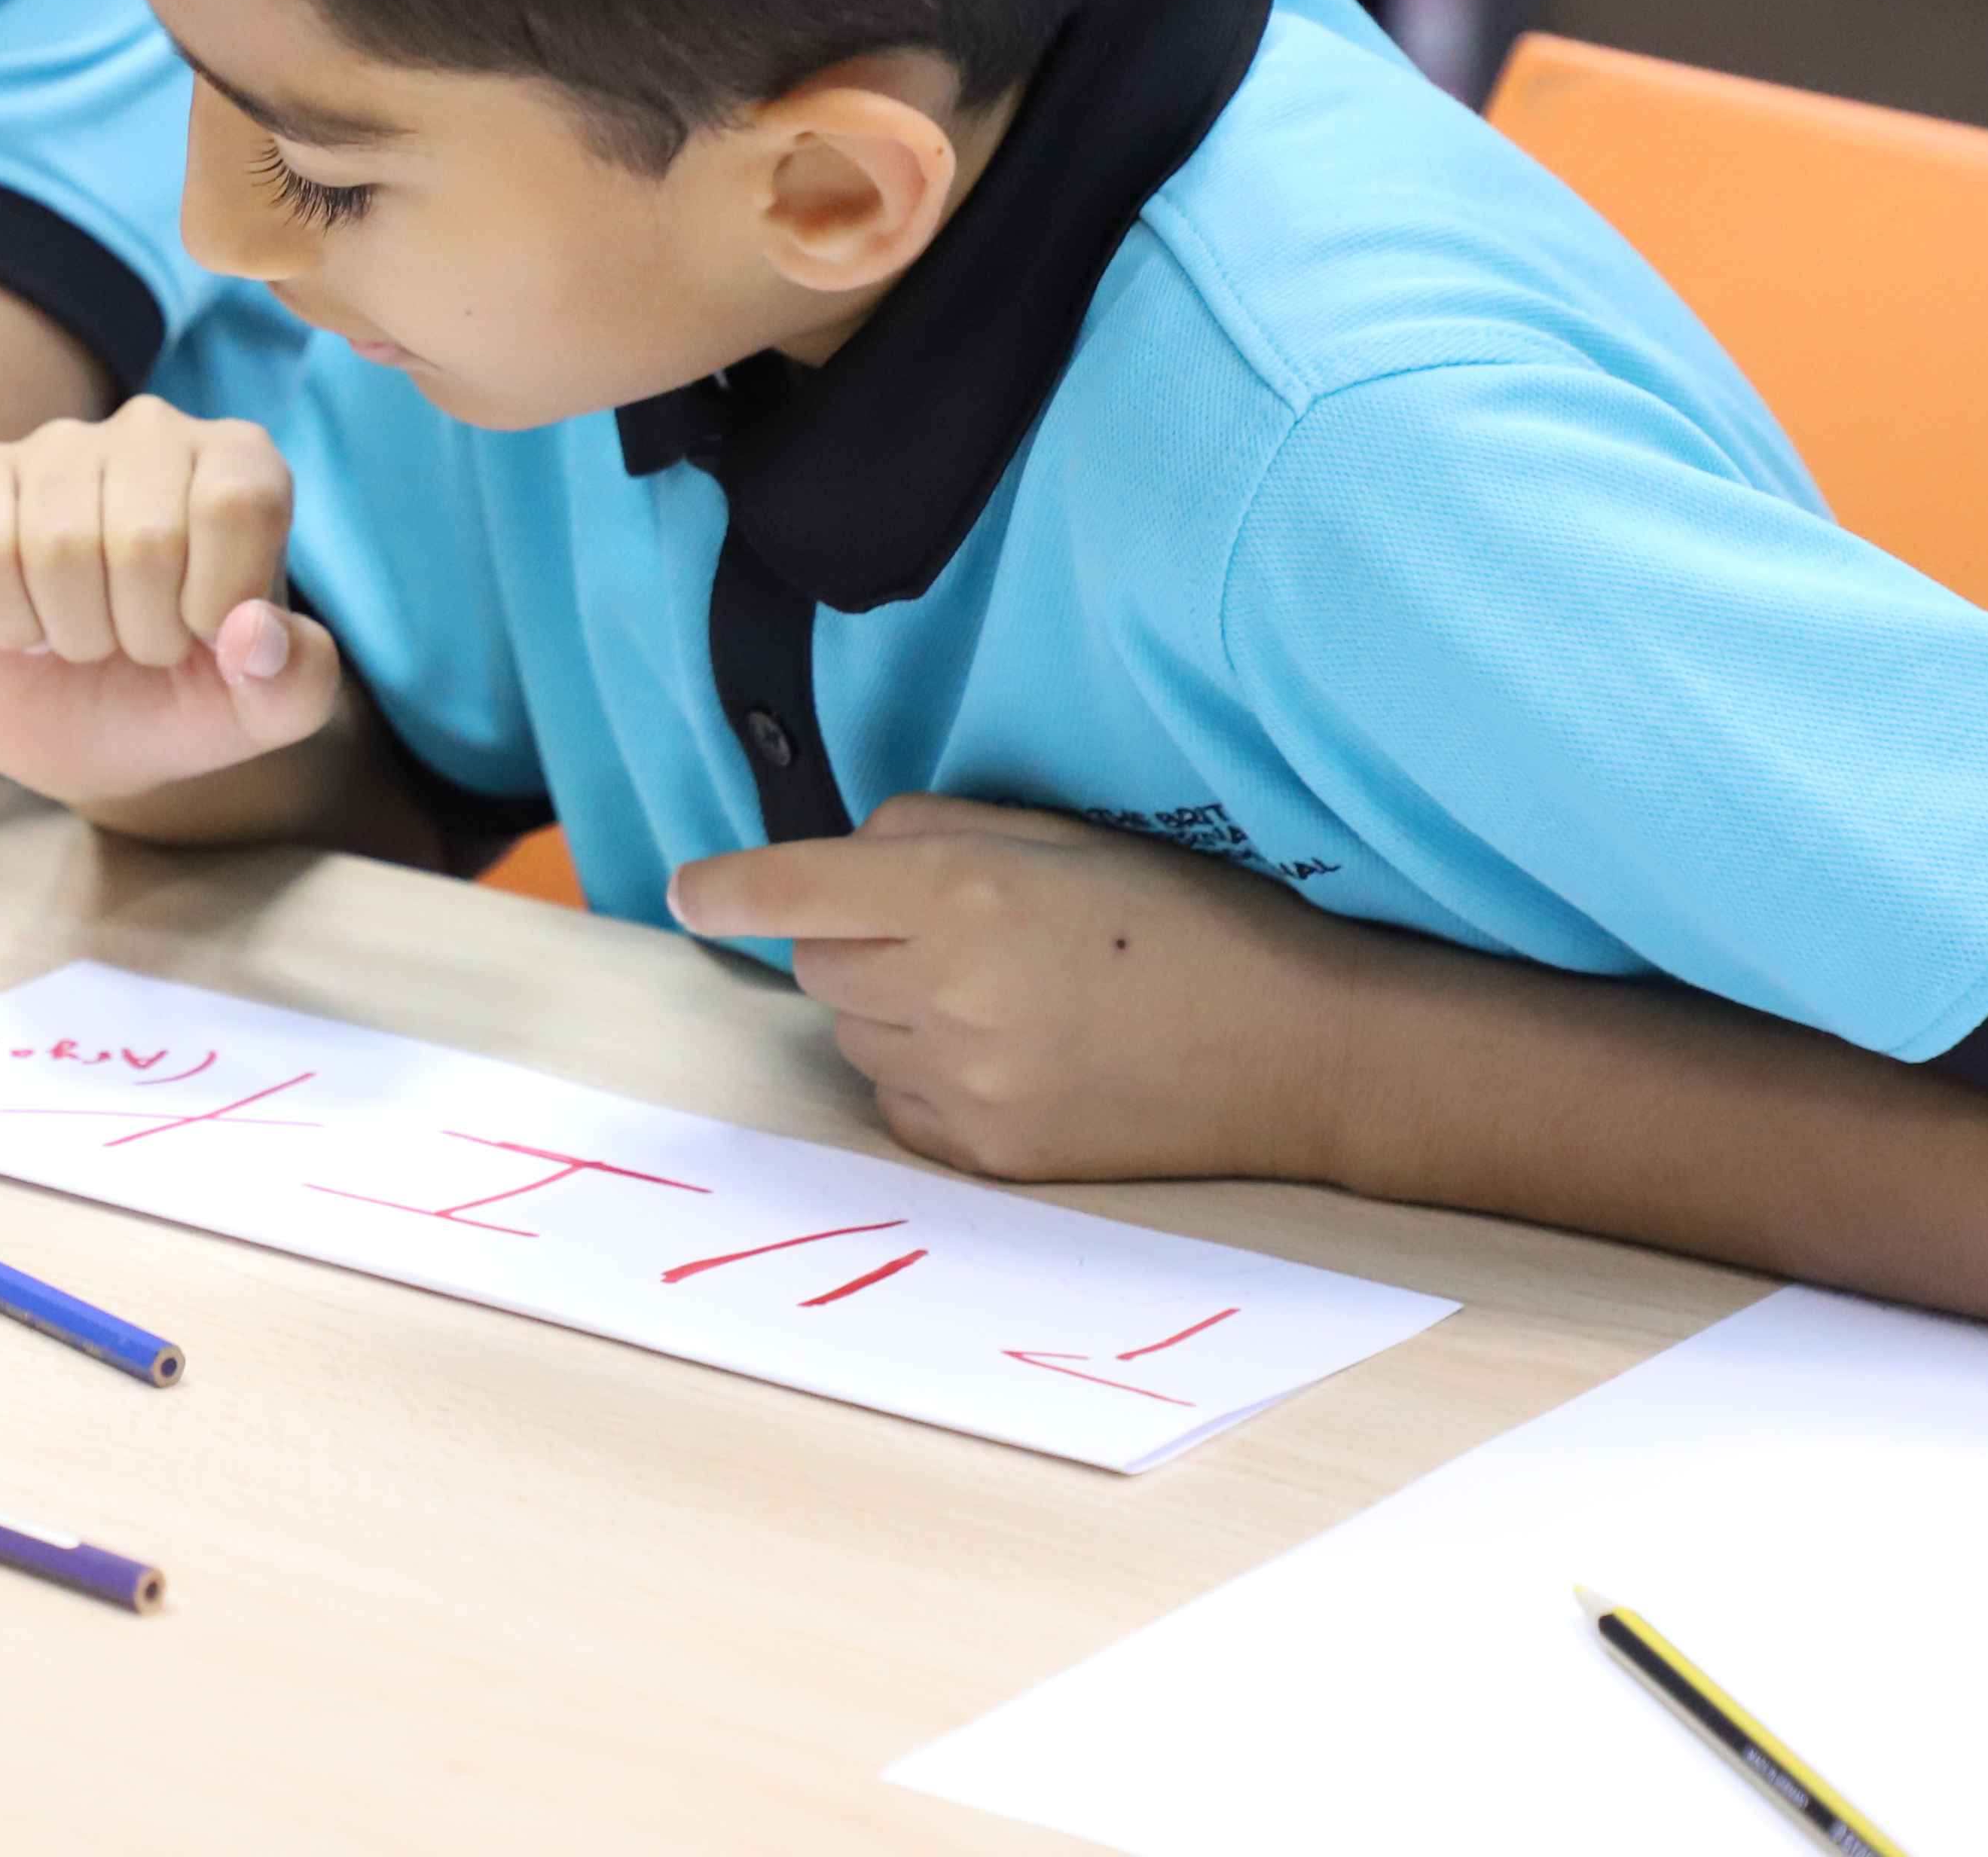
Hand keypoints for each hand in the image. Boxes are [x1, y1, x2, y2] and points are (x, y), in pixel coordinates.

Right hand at [0, 399, 340, 811]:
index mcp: (242, 464)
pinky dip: (6, 620)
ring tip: (85, 632)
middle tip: (136, 642)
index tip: (204, 635)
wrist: (71, 724)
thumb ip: (295, 682)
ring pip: (59, 546)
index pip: (239, 503)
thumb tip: (252, 634)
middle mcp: (155, 432)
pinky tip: (24, 620)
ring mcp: (59, 446)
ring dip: (75, 632)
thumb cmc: (177, 695)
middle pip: (146, 537)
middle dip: (142, 633)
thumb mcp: (259, 711)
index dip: (216, 601)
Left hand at [668, 798, 1374, 1184]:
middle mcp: (945, 993)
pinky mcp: (986, 1154)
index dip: (726, 886)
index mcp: (961, 896)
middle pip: (817, 959)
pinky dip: (921, 1073)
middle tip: (957, 931)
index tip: (688, 890)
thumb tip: (843, 858)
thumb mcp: (1060, 836)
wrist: (1299, 1055)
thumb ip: (932, 833)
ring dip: (890, 1004)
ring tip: (1003, 995)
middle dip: (856, 935)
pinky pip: (894, 1103)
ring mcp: (963, 1085)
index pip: (791, 889)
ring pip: (852, 1031)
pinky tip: (1010, 1053)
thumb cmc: (1188, 922)